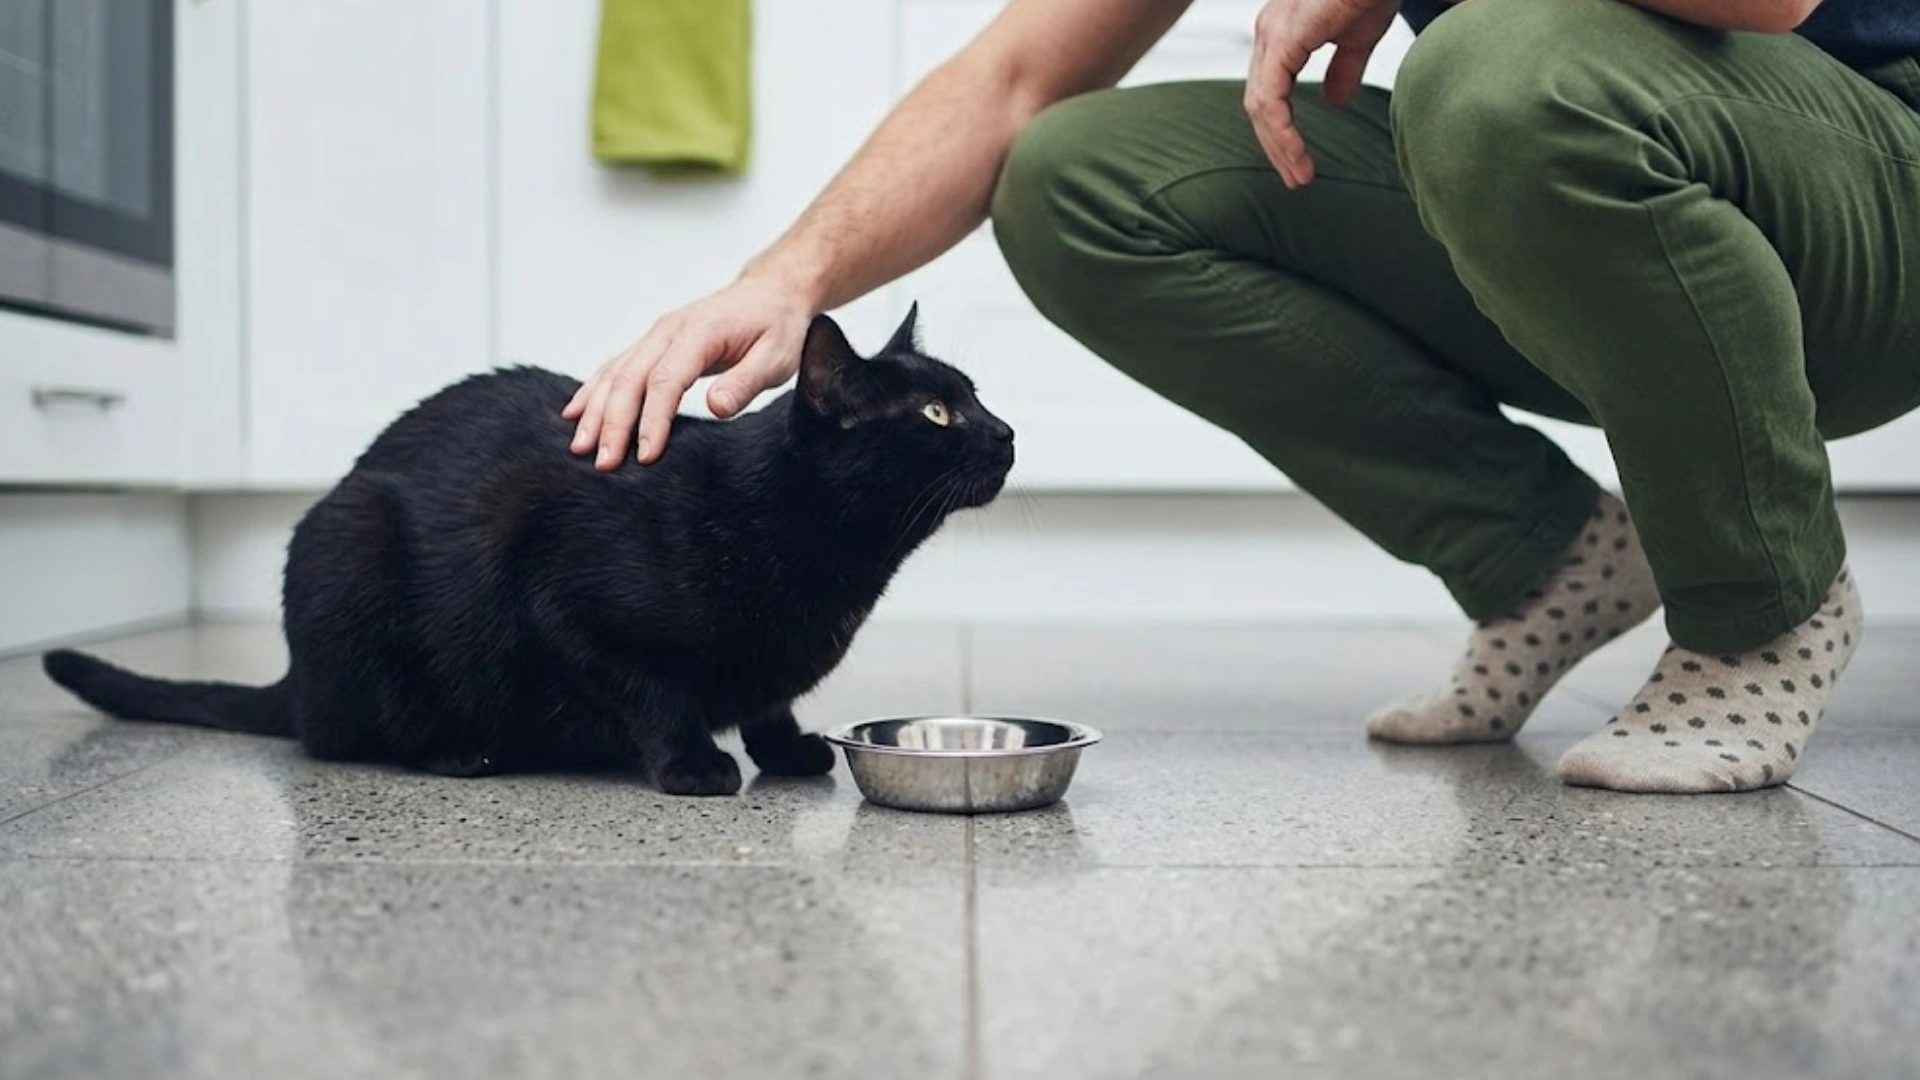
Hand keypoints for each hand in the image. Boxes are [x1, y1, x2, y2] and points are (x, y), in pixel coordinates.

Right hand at [564, 275, 813, 468]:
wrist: (770, 293)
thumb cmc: (776, 327)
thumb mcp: (776, 357)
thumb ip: (746, 382)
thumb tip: (716, 407)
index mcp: (699, 332)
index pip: (666, 380)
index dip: (652, 420)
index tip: (644, 456)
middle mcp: (668, 330)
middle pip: (630, 378)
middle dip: (612, 423)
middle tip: (602, 463)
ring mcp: (656, 335)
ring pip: (615, 373)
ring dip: (595, 411)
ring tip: (579, 448)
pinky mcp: (652, 344)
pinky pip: (615, 367)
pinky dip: (593, 391)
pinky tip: (575, 415)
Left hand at [1244, 0, 1398, 187]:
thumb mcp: (1356, 37)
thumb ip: (1343, 70)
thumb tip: (1335, 101)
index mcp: (1282, 32)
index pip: (1269, 93)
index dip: (1281, 130)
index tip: (1299, 162)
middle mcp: (1268, 32)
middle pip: (1259, 104)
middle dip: (1276, 145)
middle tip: (1295, 178)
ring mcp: (1271, 35)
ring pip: (1260, 107)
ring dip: (1278, 146)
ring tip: (1299, 175)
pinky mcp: (1281, 41)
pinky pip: (1270, 100)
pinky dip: (1282, 132)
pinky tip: (1297, 155)